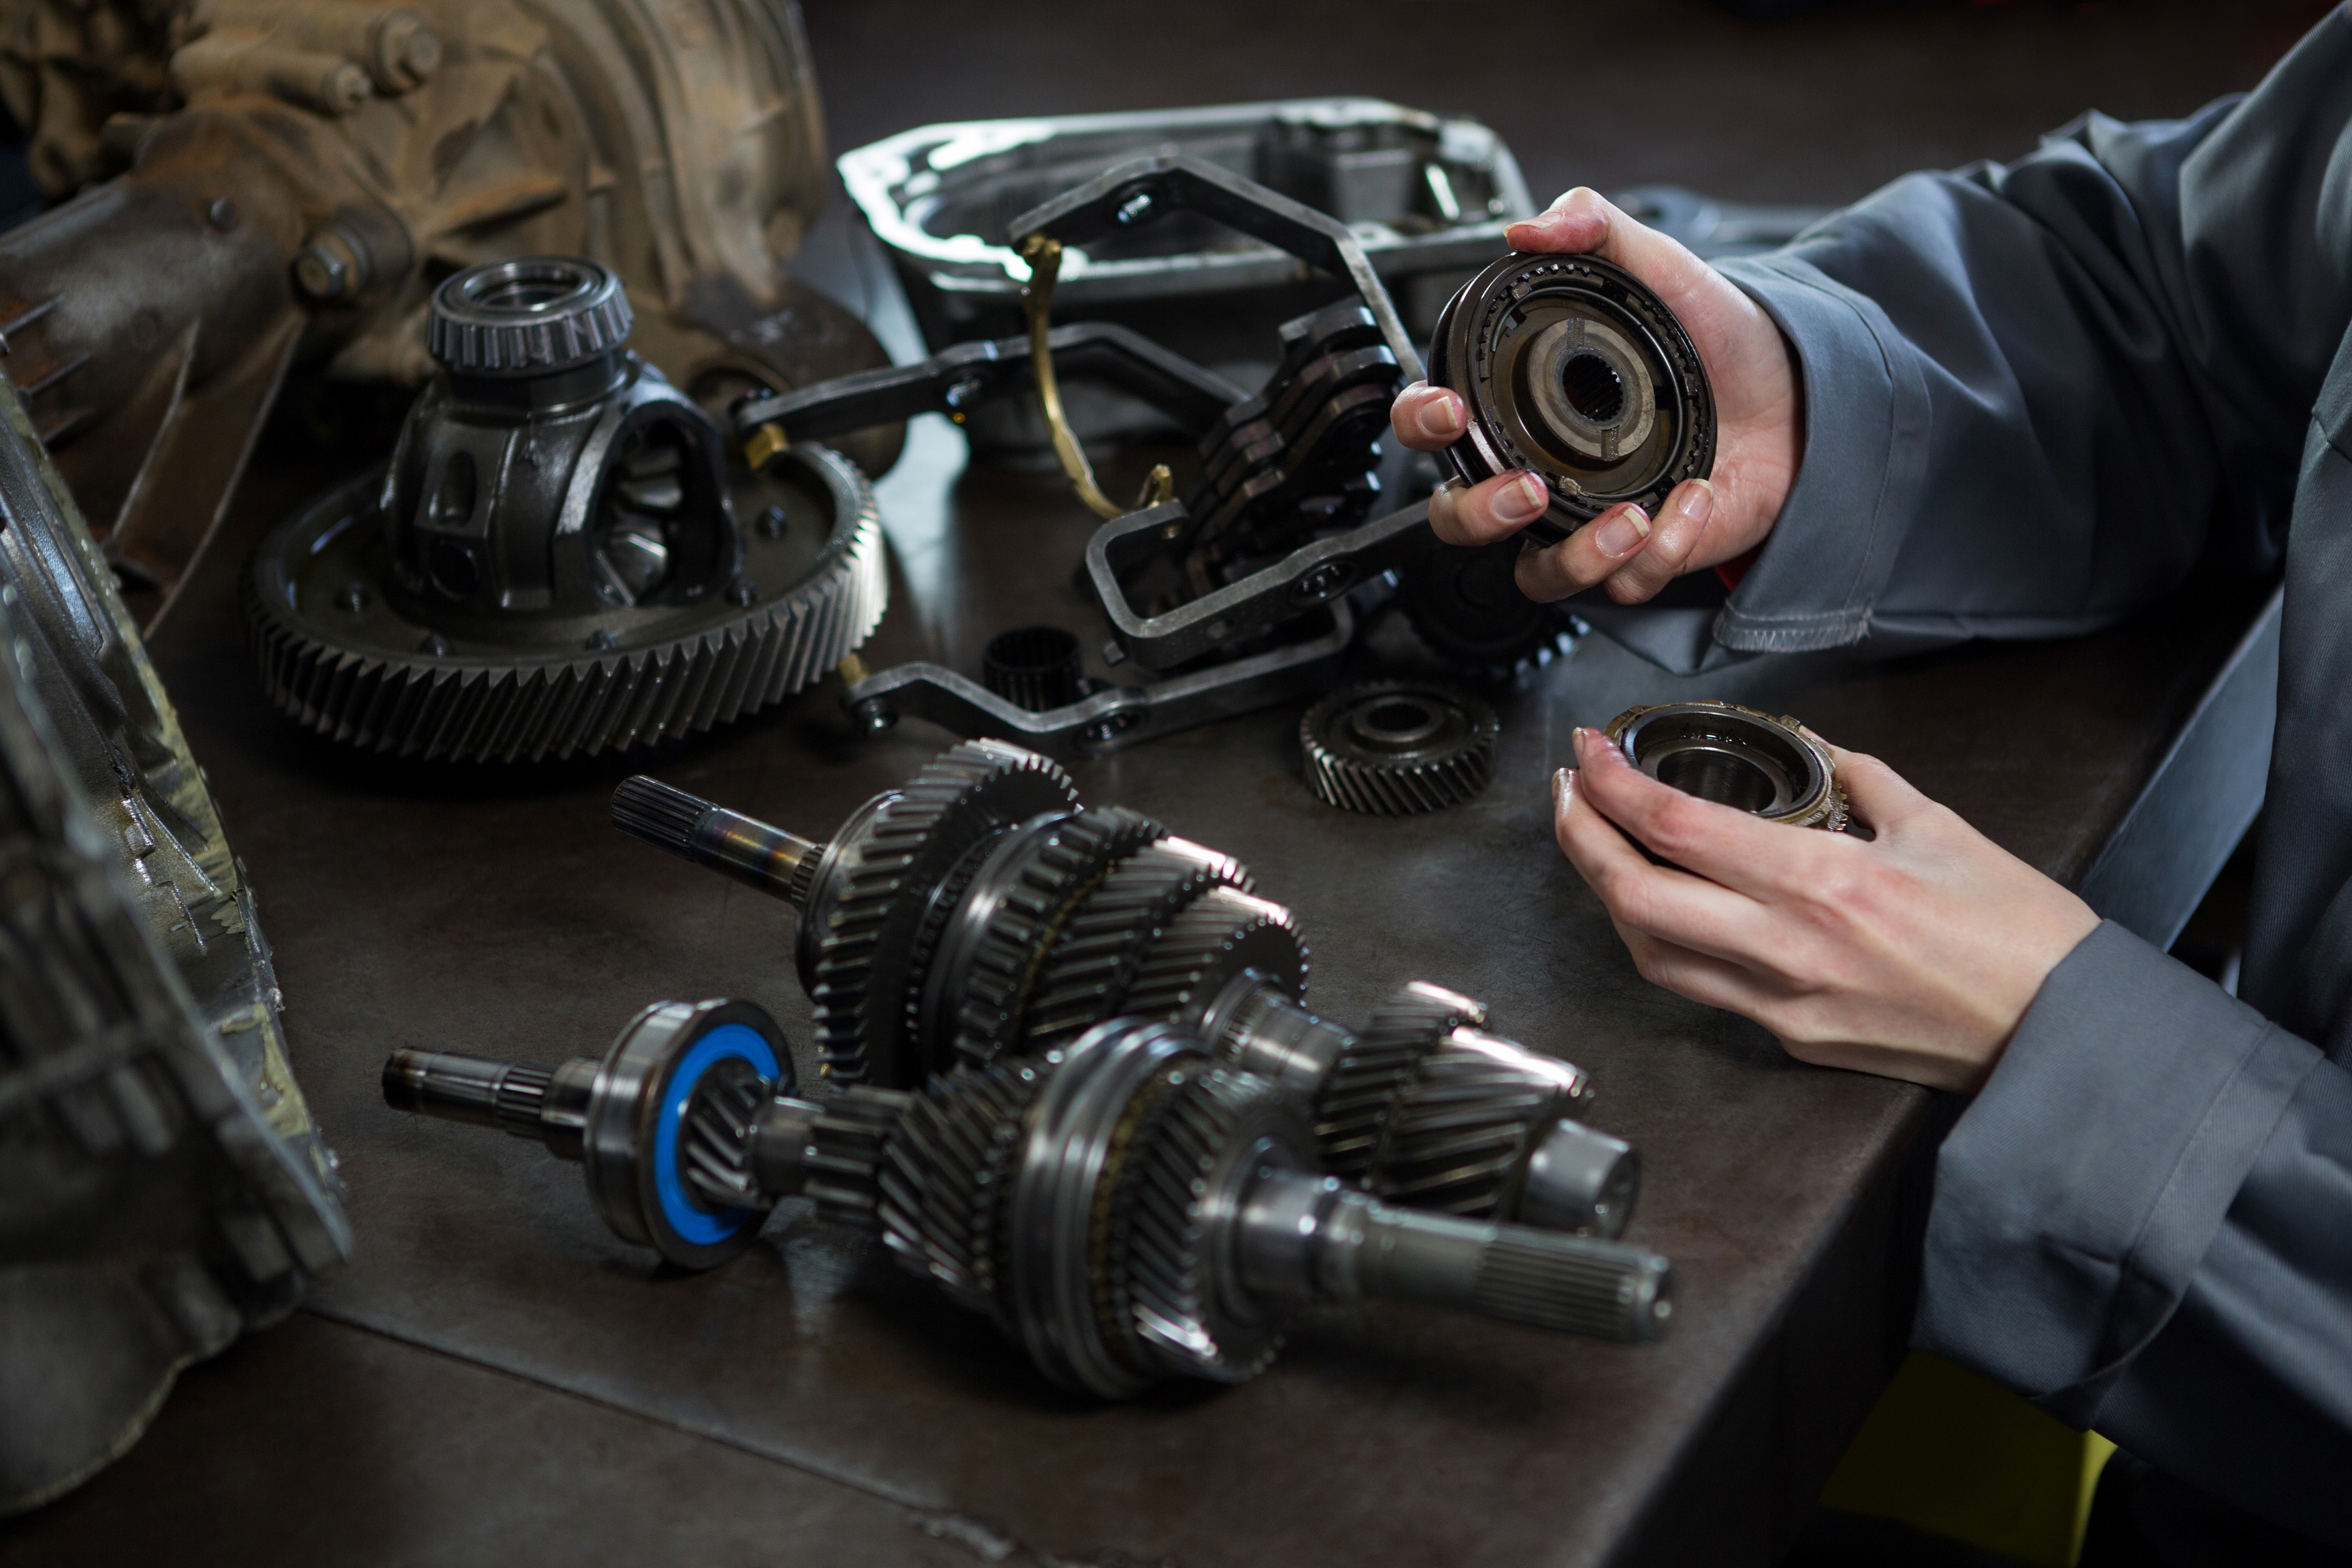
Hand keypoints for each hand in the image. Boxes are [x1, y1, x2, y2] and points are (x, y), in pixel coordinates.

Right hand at [1393, 188, 1802, 605]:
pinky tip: (1695, 499)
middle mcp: (1541, 470)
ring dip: (1575, 557)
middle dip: (1481, 513)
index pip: (1436, 426)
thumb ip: (1593, 225)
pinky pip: (1625, 585)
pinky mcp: (1643, 558)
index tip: (1450, 410)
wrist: (1800, 390)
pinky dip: (1662, 551)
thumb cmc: (1717, 338)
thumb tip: (1529, 226)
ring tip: (1629, 521)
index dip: (1423, 423)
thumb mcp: (1658, 265)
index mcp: (1521, 406)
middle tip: (1527, 489)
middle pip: (1459, 519)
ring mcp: (1587, 521)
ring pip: (1536, 576)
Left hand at [1553, 726, 2099, 1091]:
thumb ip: (1861, 779)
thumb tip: (1814, 748)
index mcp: (1823, 884)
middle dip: (1580, 838)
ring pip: (1652, 954)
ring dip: (1608, 897)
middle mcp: (1788, 950)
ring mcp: (1784, 1004)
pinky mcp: (1794, 1040)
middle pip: (1635, 898)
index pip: (1676, 828)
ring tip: (1598, 844)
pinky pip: (1703, 989)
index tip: (1590, 751)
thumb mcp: (1939, 827)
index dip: (1613, 785)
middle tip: (1567, 793)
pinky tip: (1660, 906)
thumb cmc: (2020, 936)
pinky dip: (1664, 942)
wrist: (2063, 1033)